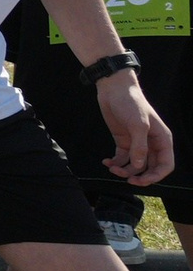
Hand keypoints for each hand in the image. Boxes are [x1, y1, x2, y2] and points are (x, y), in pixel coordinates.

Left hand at [98, 70, 176, 185]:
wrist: (114, 90)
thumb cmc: (131, 103)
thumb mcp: (138, 124)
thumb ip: (139, 146)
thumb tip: (139, 165)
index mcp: (162, 140)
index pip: (165, 165)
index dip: (156, 176)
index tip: (141, 181)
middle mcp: (151, 143)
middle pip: (150, 168)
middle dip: (139, 177)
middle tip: (126, 180)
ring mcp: (137, 143)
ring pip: (135, 165)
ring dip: (124, 171)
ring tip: (112, 168)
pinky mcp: (123, 141)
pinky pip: (122, 158)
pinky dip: (115, 163)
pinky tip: (106, 162)